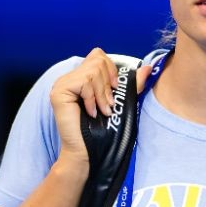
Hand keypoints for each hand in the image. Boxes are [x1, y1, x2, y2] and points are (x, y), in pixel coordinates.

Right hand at [50, 48, 152, 164]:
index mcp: (82, 77)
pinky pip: (84, 83)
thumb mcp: (120, 101)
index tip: (114, 90)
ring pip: (92, 71)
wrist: (88, 151)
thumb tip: (147, 68)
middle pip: (97, 60)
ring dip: (102, 94)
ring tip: (102, 110)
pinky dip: (92, 99)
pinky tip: (91, 112)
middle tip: (108, 104)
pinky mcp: (59, 92)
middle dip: (108, 83)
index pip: (98, 55)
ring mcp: (62, 83)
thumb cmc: (102, 130)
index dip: (111, 70)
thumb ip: (133, 84)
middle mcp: (70, 77)